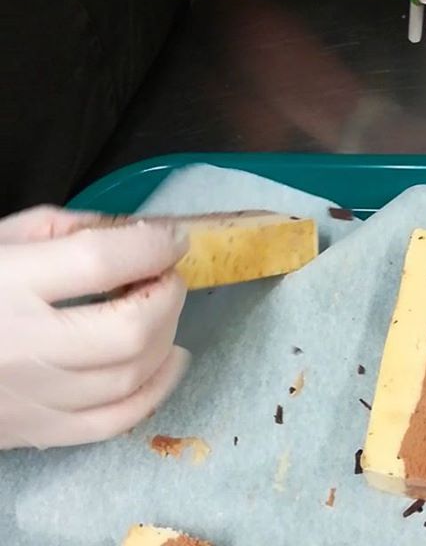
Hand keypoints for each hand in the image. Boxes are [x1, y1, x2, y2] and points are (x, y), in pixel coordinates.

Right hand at [0, 206, 189, 448]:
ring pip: (131, 377)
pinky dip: (156, 390)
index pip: (100, 262)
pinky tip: (170, 359)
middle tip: (166, 276)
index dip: (152, 246)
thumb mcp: (2, 238)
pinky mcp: (35, 432)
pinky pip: (115, 421)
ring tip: (165, 310)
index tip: (173, 239)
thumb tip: (139, 235)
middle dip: (167, 296)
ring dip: (167, 336)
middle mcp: (22, 348)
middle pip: (129, 329)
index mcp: (6, 284)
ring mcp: (31, 398)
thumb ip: (70, 229)